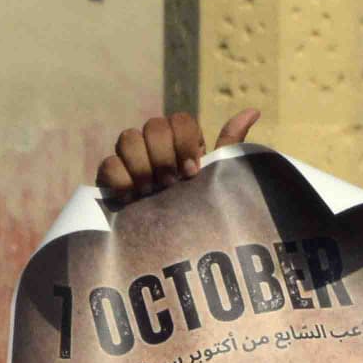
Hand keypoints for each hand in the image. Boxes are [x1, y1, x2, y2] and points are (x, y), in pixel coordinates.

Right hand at [96, 109, 258, 206]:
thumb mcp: (219, 179)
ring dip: (143, 167)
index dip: (185, 142)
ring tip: (152, 193)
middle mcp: (156, 147)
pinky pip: (109, 164)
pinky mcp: (111, 178)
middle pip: (154, 125)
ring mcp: (131, 161)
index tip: (193, 172)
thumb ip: (230, 144)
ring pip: (127, 138)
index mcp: (183, 145)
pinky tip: (133, 199)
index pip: (180, 120)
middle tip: (172, 185)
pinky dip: (122, 180)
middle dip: (165, 157)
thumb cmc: (200, 213)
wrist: (174, 252)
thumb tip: (253, 111)